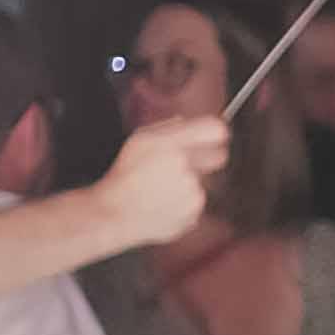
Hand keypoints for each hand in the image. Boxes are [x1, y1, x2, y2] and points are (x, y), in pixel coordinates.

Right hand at [95, 115, 226, 250]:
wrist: (114, 213)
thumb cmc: (124, 175)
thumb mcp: (138, 141)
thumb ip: (166, 128)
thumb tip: (185, 121)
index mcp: (172, 145)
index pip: (216, 129)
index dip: (217, 132)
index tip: (213, 137)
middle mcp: (186, 167)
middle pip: (220, 156)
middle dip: (208, 157)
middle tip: (188, 164)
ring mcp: (192, 192)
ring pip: (206, 182)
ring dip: (192, 183)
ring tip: (164, 188)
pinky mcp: (194, 213)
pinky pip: (198, 203)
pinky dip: (186, 203)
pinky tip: (165, 202)